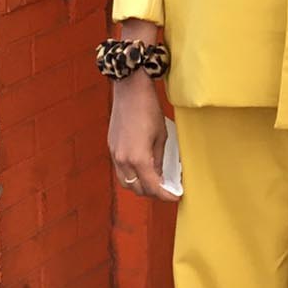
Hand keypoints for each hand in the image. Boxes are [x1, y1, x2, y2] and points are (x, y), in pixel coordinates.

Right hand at [107, 72, 178, 203]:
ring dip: (140, 186)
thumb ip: (160, 160)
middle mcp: (123, 160)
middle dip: (153, 193)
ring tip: (155, 183)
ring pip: (126, 182)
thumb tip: (161, 176)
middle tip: (167, 191)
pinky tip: (143, 170)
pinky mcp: (111, 148)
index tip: (175, 197)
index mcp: (138, 158)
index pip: (152, 187)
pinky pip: (120, 170)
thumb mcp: (162, 136)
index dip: (165, 195)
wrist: (129, 90)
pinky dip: (132, 175)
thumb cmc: (149, 109)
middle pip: (137, 189)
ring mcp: (114, 154)